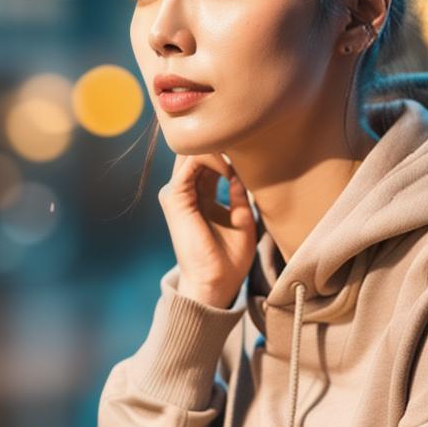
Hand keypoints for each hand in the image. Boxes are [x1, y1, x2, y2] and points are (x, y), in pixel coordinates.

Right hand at [159, 151, 257, 308]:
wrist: (216, 283)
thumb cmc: (229, 259)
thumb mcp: (242, 220)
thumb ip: (240, 195)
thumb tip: (242, 173)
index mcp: (197, 195)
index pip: (205, 158)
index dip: (227, 149)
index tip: (252, 152)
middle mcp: (183, 192)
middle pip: (196, 150)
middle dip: (220, 143)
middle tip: (246, 144)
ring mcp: (176, 193)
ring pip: (192, 151)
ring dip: (218, 148)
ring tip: (241, 158)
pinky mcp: (175, 198)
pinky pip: (191, 162)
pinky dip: (212, 158)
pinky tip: (231, 170)